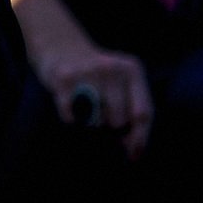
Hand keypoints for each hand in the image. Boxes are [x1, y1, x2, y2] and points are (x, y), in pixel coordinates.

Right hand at [36, 41, 152, 158]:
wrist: (61, 46)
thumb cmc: (98, 76)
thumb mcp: (122, 84)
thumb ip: (132, 112)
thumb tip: (133, 152)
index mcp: (132, 70)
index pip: (142, 113)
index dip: (138, 138)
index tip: (133, 156)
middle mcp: (111, 68)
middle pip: (118, 121)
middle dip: (112, 128)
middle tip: (103, 119)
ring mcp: (86, 72)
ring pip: (96, 121)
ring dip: (91, 124)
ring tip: (87, 109)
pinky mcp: (63, 79)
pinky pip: (72, 118)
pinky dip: (71, 120)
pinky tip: (71, 107)